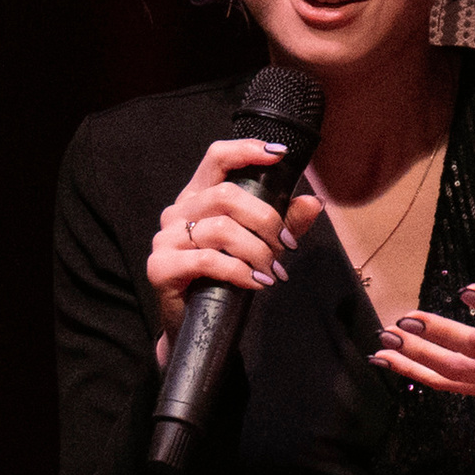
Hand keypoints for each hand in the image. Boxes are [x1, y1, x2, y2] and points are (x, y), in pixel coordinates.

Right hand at [147, 135, 323, 349]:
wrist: (198, 323)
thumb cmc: (228, 277)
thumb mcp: (262, 245)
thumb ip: (286, 223)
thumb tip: (314, 201)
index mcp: (200, 198)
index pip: (216, 158)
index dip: (245, 150)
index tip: (278, 155)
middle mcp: (178, 212)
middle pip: (227, 196)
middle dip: (268, 221)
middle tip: (287, 247)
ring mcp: (166, 238)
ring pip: (221, 229)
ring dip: (258, 251)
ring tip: (273, 271)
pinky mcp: (160, 266)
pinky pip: (207, 260)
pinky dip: (239, 271)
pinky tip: (256, 282)